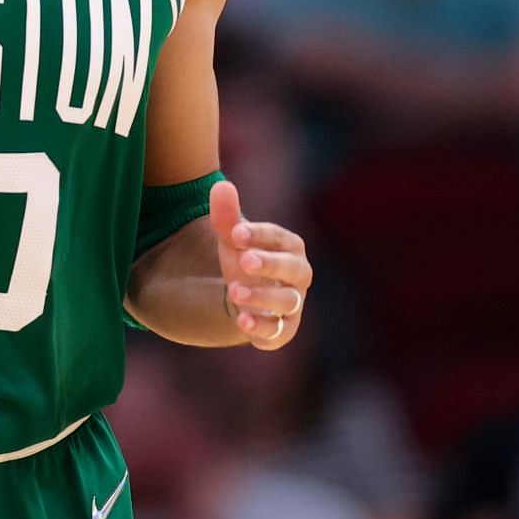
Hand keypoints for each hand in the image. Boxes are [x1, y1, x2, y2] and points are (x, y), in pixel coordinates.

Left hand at [208, 179, 310, 350]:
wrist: (241, 295)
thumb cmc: (243, 258)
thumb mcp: (233, 238)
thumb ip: (227, 216)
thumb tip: (221, 186)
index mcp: (290, 248)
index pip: (281, 238)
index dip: (260, 235)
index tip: (235, 233)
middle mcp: (297, 276)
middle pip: (294, 269)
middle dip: (271, 264)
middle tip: (244, 260)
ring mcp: (292, 304)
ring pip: (287, 301)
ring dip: (262, 296)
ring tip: (234, 290)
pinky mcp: (281, 330)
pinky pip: (277, 332)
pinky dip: (262, 328)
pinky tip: (241, 321)